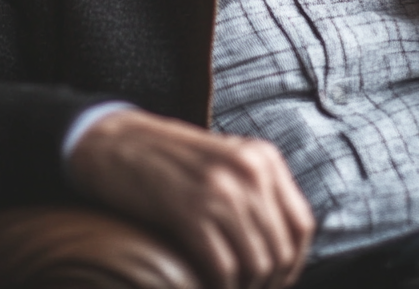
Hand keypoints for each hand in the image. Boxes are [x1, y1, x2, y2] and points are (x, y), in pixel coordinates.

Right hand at [68, 108, 315, 288]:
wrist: (116, 143)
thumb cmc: (170, 161)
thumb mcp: (225, 163)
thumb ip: (256, 191)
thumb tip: (283, 246)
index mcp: (263, 158)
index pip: (301, 225)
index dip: (293, 264)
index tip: (275, 282)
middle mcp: (250, 171)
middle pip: (281, 250)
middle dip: (268, 284)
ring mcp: (222, 189)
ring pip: (256, 264)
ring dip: (244, 288)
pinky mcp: (191, 211)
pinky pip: (223, 269)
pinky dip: (220, 288)